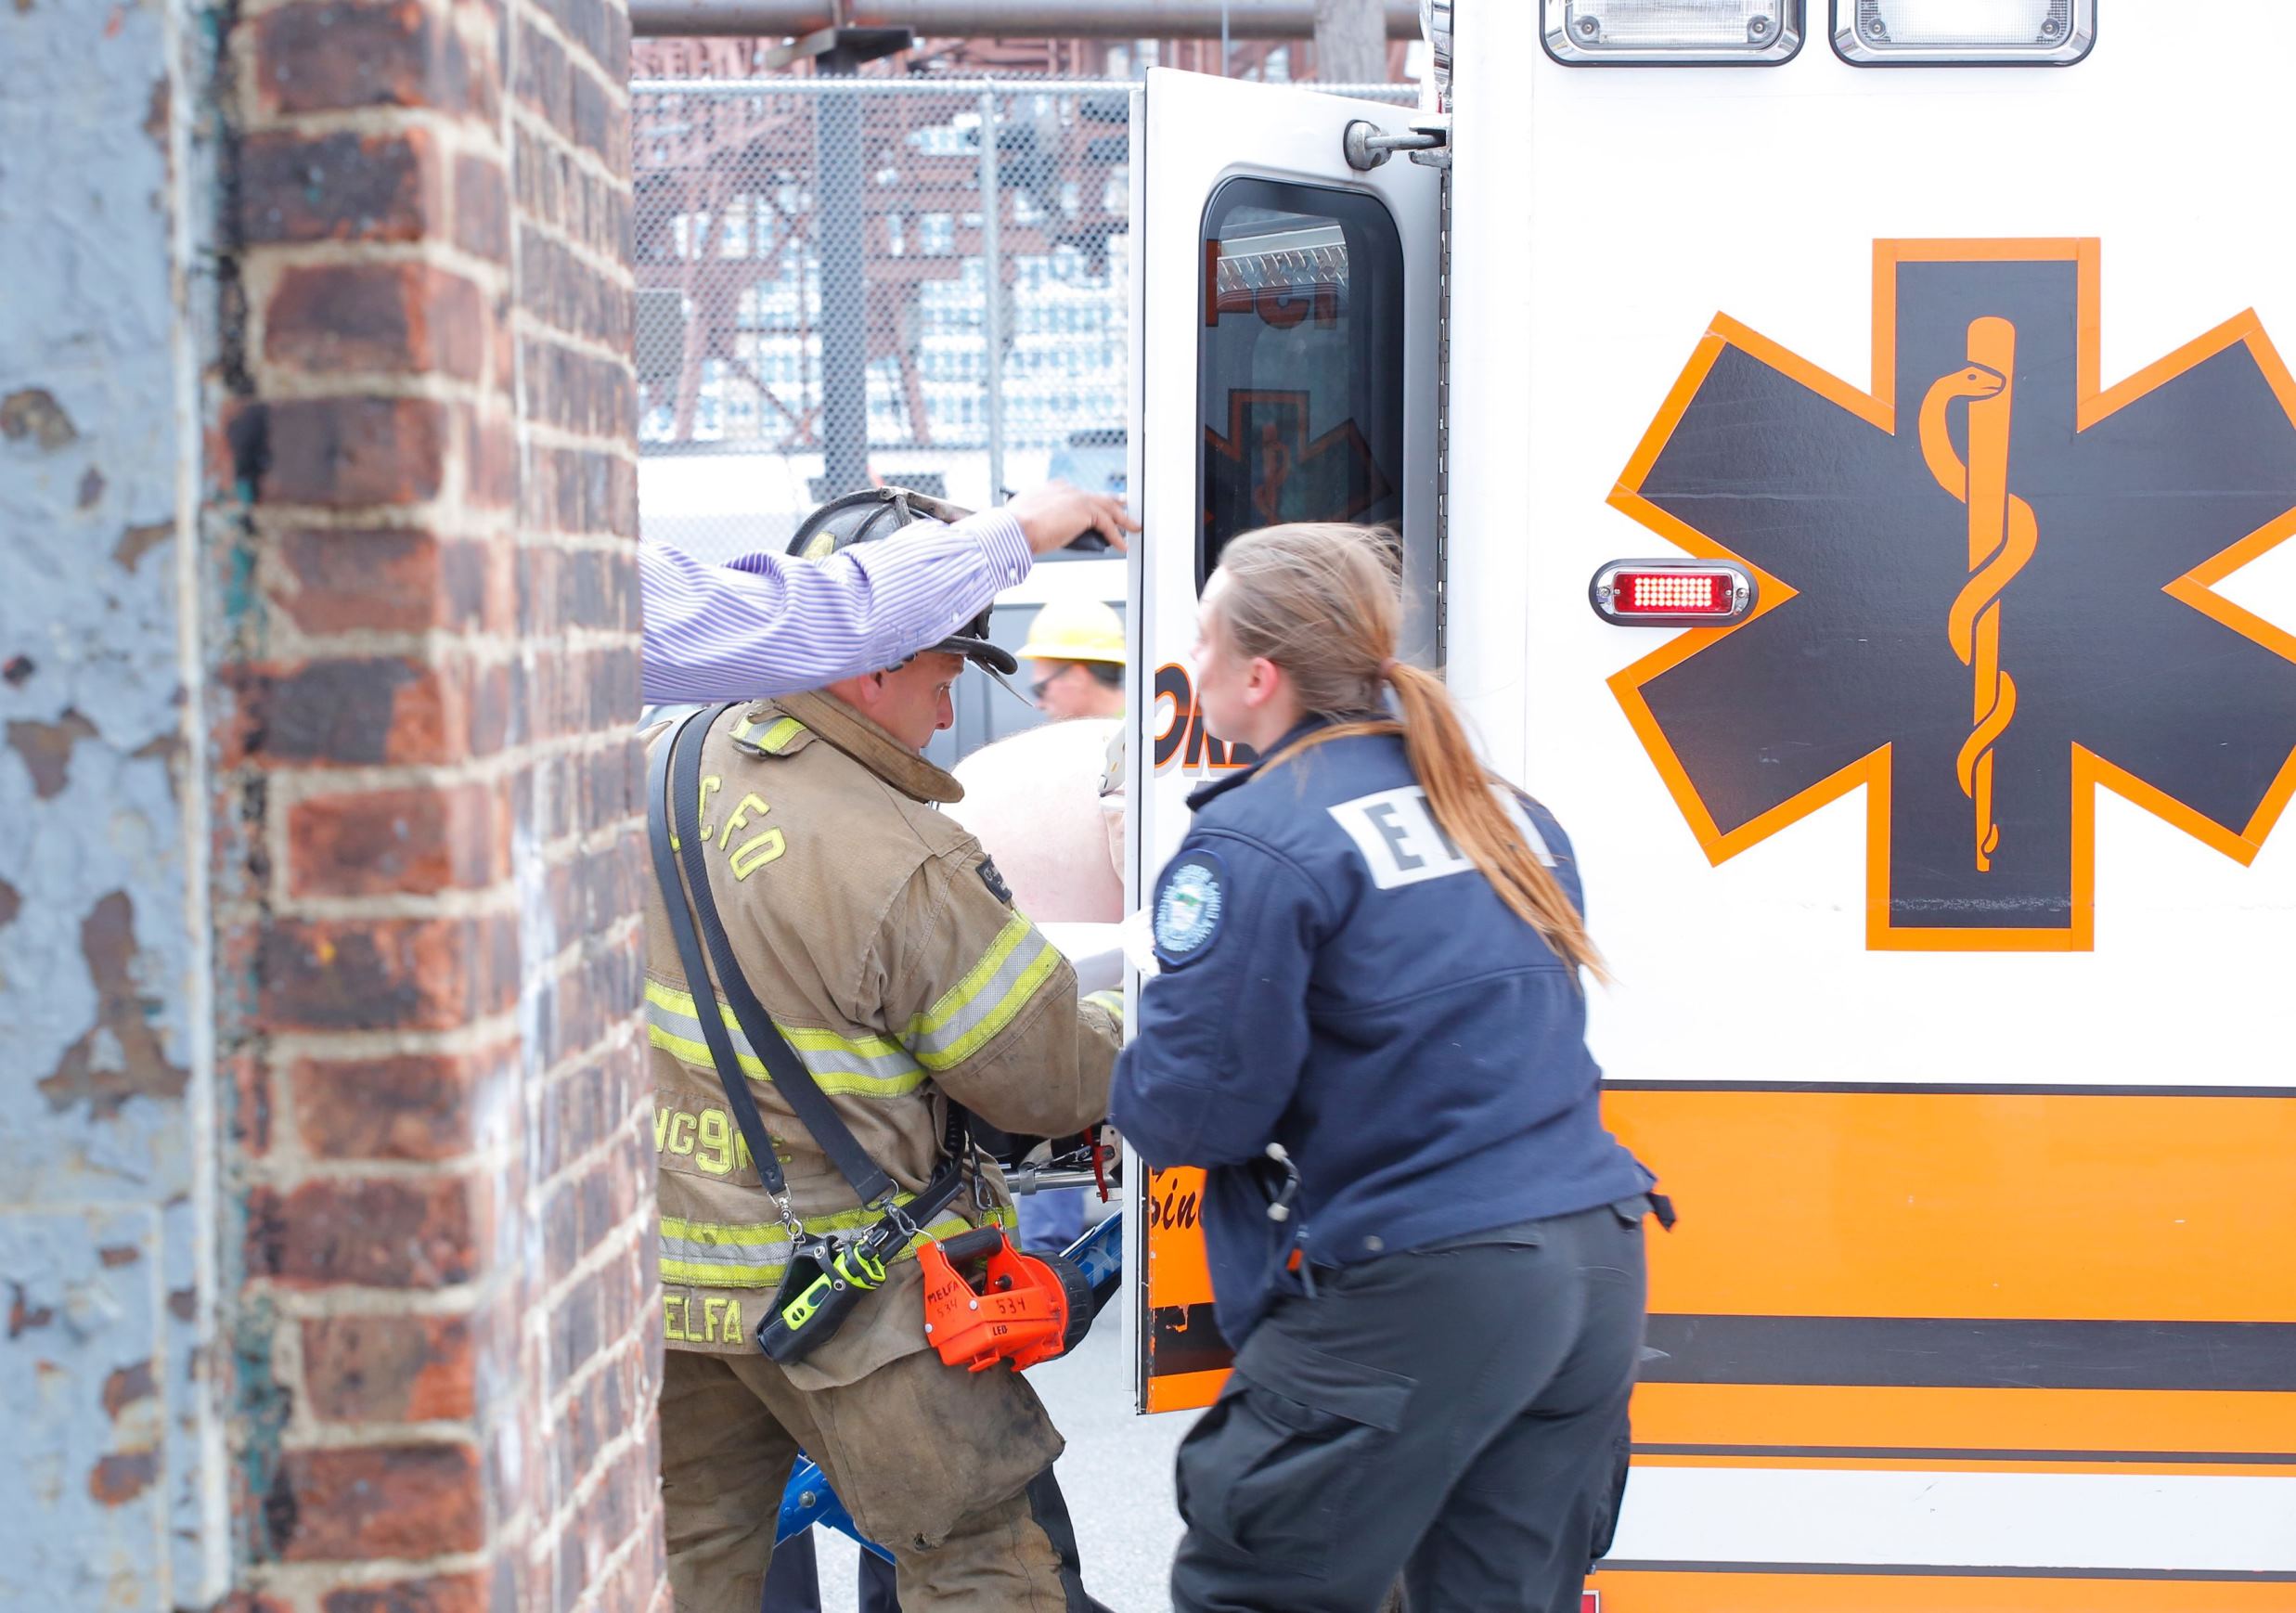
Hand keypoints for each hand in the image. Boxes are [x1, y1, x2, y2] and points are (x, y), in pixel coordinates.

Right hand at [1006, 480, 1139, 556]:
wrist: (1013, 530)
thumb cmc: (1015, 530)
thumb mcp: (1030, 519)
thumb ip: (1044, 519)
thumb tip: (1053, 531)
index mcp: (1052, 488)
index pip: (1077, 493)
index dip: (1089, 501)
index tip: (1097, 506)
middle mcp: (1066, 489)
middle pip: (1097, 496)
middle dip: (1113, 501)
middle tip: (1125, 505)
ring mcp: (1077, 498)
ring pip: (1108, 508)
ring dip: (1123, 519)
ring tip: (1134, 527)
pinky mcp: (1085, 511)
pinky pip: (1107, 524)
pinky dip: (1116, 536)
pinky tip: (1122, 546)